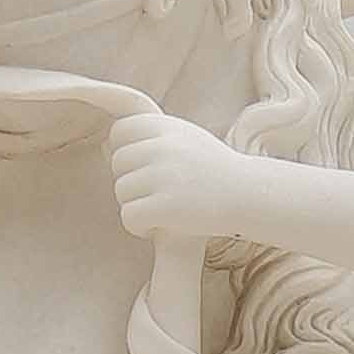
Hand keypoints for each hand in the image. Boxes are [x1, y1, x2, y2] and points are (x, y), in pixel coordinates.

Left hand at [109, 110, 254, 246]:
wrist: (248, 194)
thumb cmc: (216, 170)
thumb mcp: (187, 138)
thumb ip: (153, 137)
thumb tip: (105, 148)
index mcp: (165, 126)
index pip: (119, 132)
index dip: (125, 153)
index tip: (143, 171)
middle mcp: (161, 147)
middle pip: (118, 165)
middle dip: (130, 184)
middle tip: (153, 197)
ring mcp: (163, 175)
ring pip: (121, 192)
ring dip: (135, 207)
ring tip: (159, 213)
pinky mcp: (166, 206)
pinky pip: (129, 217)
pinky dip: (139, 227)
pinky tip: (156, 228)